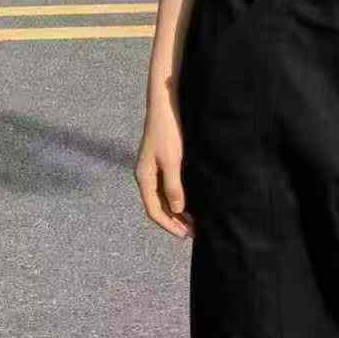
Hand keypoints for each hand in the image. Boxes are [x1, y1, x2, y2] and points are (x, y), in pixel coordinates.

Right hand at [133, 83, 195, 239]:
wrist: (165, 103)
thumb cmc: (168, 131)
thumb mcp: (172, 160)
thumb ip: (173, 186)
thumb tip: (177, 209)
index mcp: (144, 176)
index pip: (153, 210)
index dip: (168, 224)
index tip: (185, 234)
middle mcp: (146, 174)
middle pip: (158, 205)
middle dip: (174, 220)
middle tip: (193, 231)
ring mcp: (153, 167)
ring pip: (163, 195)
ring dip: (177, 209)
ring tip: (194, 219)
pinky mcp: (162, 159)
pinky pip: (168, 184)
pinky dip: (177, 195)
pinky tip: (190, 198)